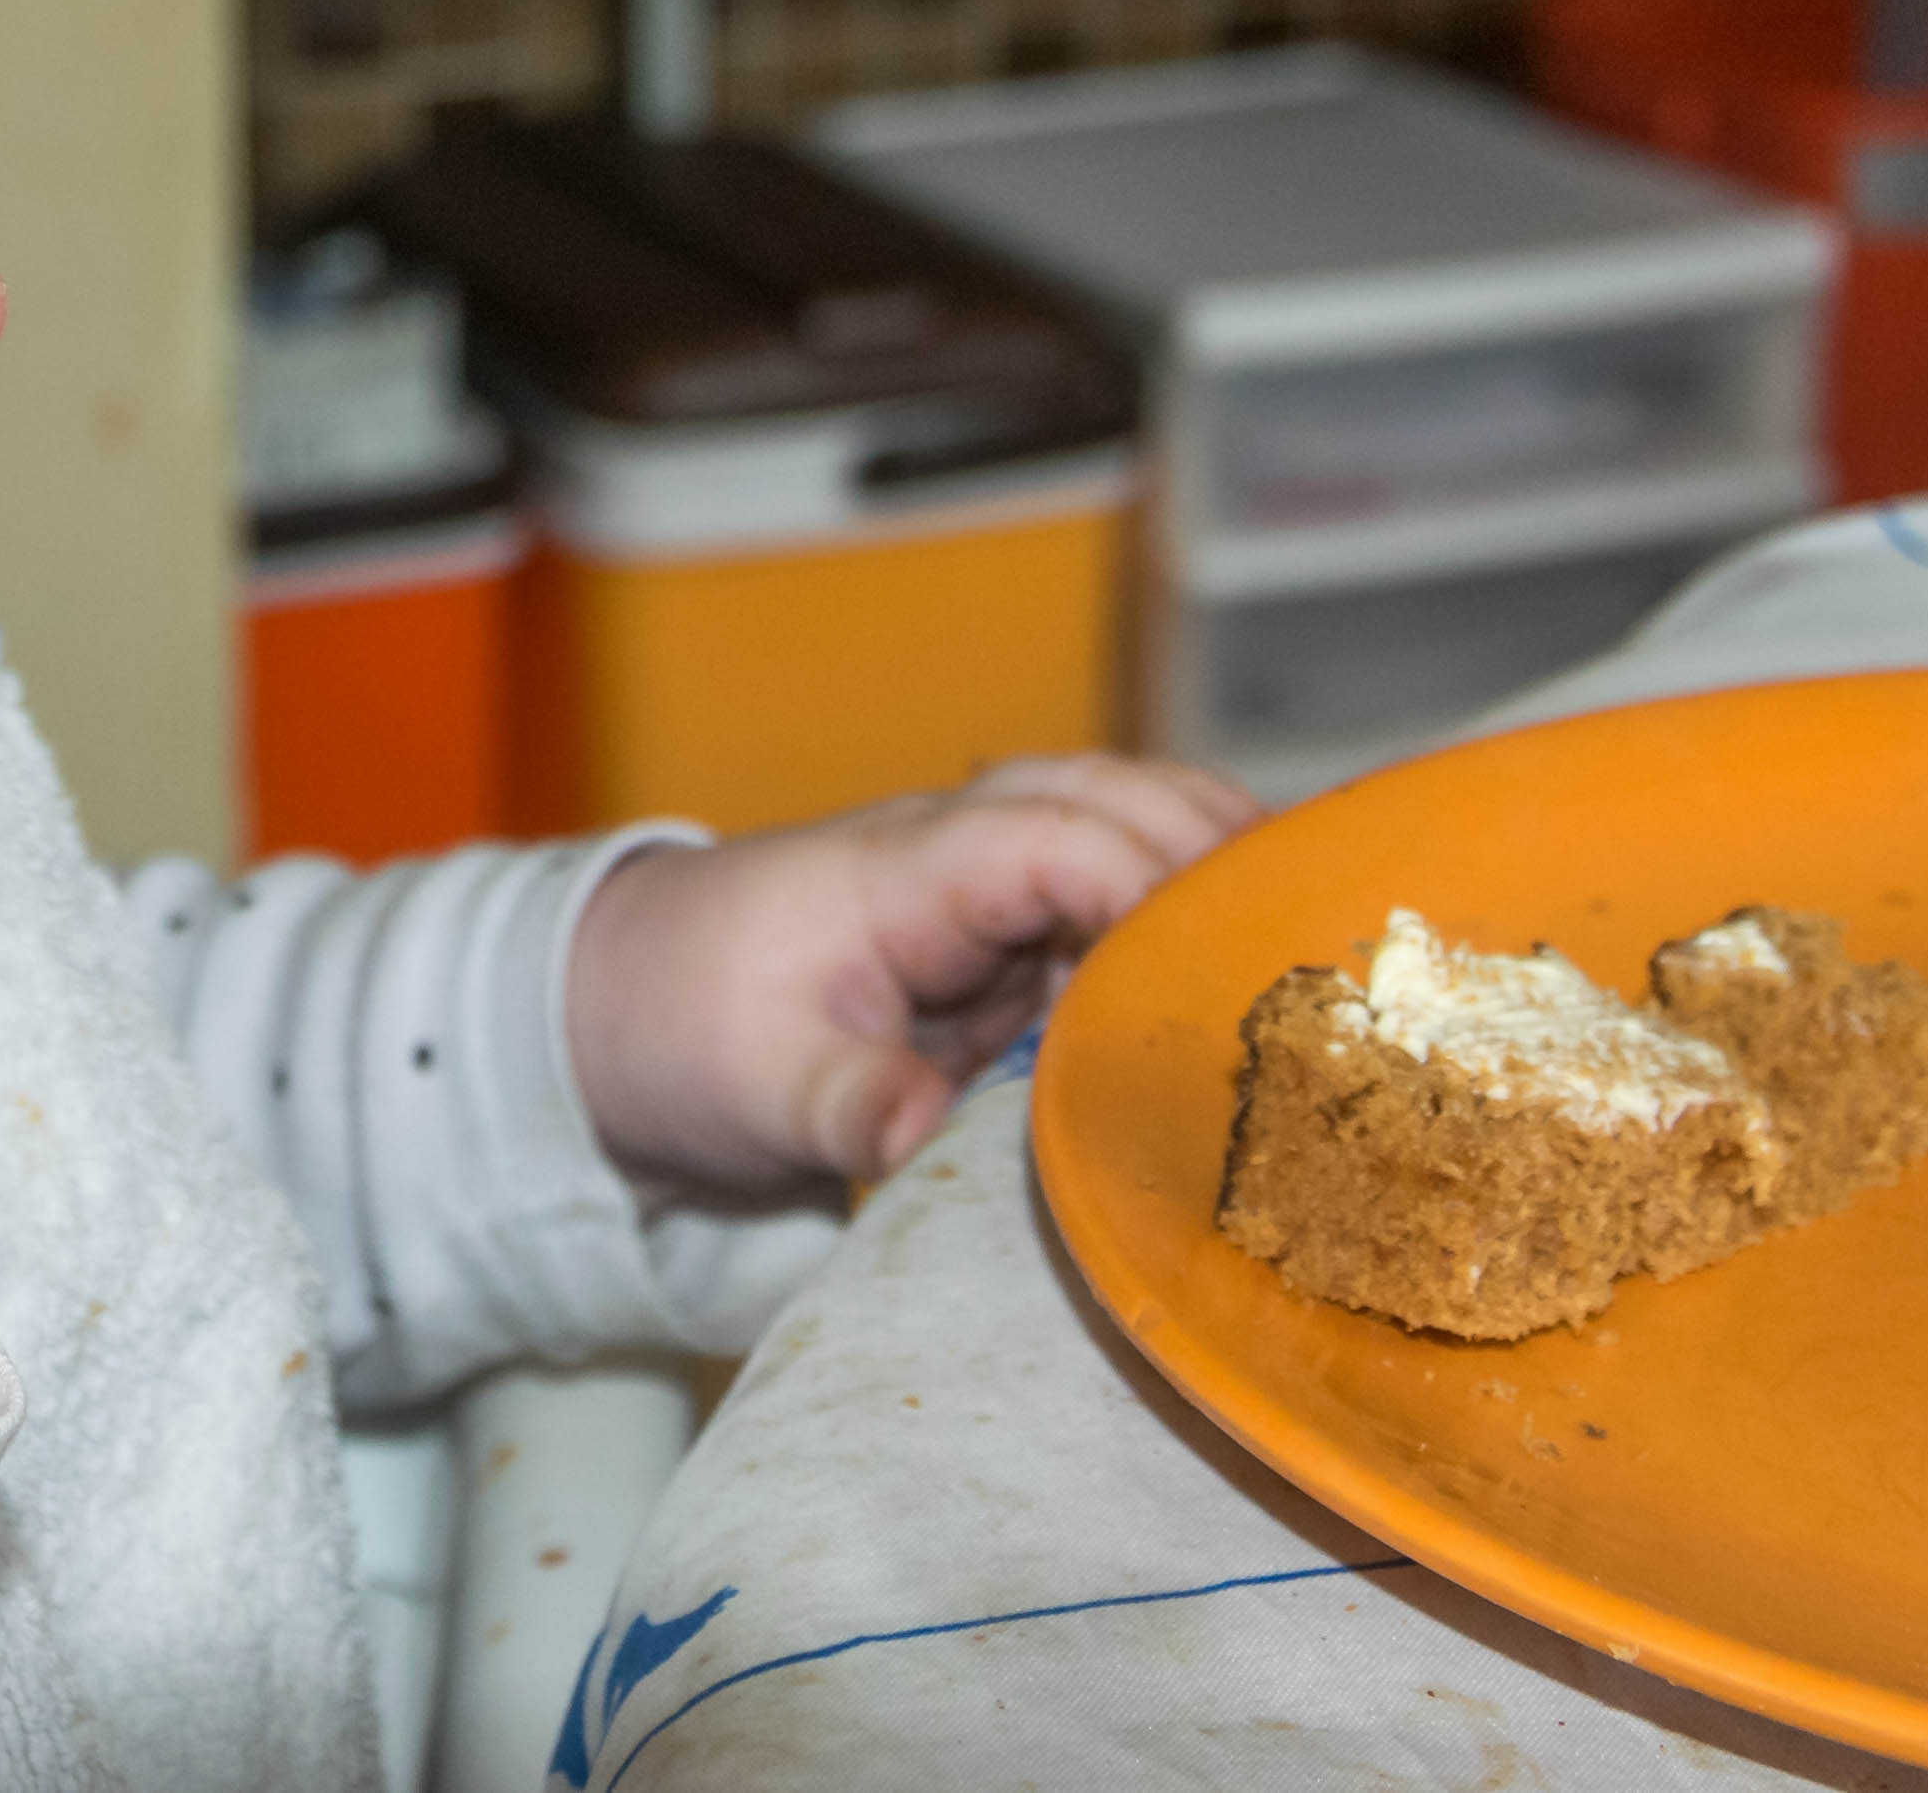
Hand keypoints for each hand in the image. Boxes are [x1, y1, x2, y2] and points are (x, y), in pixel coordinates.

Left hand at [563, 756, 1253, 1206]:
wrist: (612, 1016)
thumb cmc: (679, 1030)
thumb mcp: (750, 1084)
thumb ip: (841, 1101)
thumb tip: (910, 1128)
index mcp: (904, 868)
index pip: (1050, 834)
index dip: (1144, 878)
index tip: (1222, 955)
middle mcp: (958, 857)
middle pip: (1109, 798)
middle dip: (1212, 846)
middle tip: (1315, 927)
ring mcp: (982, 896)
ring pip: (1120, 833)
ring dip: (1207, 871)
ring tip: (1312, 945)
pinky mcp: (997, 950)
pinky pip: (1105, 906)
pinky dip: (1176, 924)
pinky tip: (1244, 989)